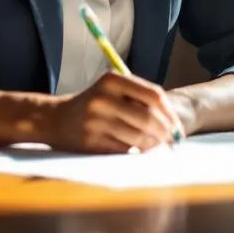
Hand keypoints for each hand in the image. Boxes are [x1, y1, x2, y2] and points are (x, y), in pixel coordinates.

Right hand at [42, 72, 183, 152]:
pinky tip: (137, 151)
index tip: (178, 127)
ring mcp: (95, 120)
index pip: (153, 95)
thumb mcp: (112, 91)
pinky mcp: (91, 140)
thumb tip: (173, 123)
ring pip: (138, 137)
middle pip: (148, 118)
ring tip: (156, 147)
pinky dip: (135, 152)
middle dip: (165, 133)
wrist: (55, 119)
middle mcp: (103, 98)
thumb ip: (139, 99)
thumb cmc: (94, 105)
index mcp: (112, 80)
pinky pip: (124, 149)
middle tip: (172, 142)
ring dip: (152, 145)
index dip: (170, 114)